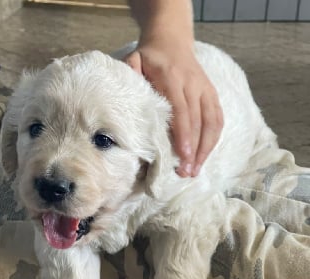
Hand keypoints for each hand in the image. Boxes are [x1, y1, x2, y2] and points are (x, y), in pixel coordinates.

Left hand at [125, 40, 222, 176]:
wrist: (172, 39)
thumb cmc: (150, 55)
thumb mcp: (134, 59)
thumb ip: (131, 75)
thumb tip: (128, 100)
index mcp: (173, 78)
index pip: (182, 111)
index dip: (184, 134)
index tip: (184, 156)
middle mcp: (193, 84)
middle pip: (198, 121)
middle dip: (194, 149)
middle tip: (186, 172)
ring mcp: (205, 89)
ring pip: (212, 122)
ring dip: (206, 148)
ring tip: (196, 170)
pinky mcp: (212, 93)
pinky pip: (217, 118)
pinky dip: (214, 138)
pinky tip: (206, 155)